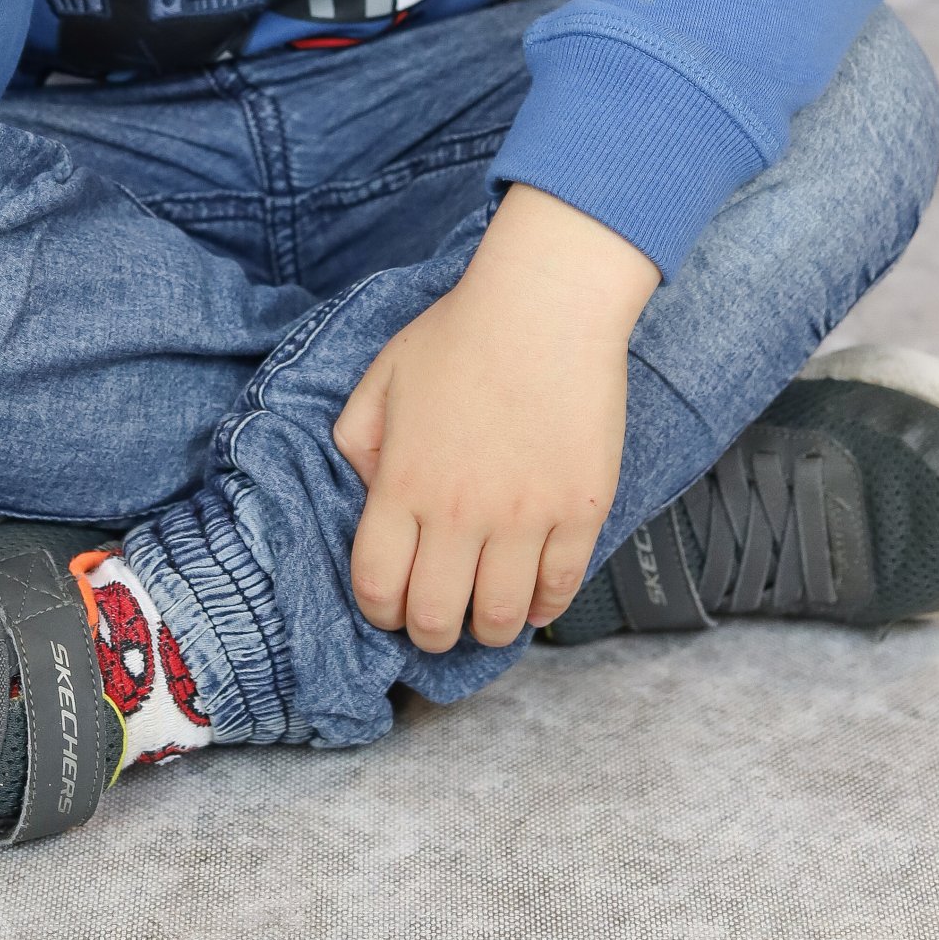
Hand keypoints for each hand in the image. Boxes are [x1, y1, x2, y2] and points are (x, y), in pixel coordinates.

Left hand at [332, 186, 659, 652]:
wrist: (545, 306)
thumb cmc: (459, 333)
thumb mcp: (382, 377)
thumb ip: (358, 441)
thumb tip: (365, 492)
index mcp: (403, 483)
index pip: (377, 586)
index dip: (379, 610)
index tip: (390, 605)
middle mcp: (459, 513)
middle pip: (436, 619)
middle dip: (430, 633)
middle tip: (438, 622)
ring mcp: (524, 517)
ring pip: (501, 618)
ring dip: (488, 630)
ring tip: (486, 617)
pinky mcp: (579, 512)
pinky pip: (560, 589)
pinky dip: (543, 608)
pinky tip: (534, 597)